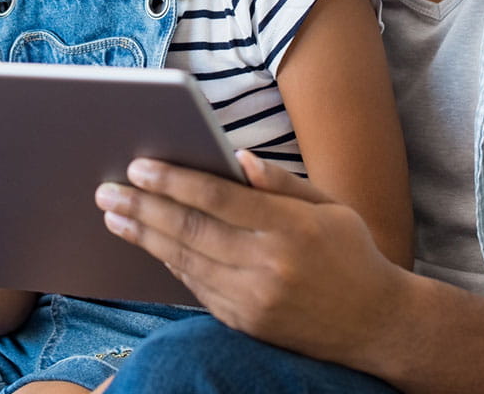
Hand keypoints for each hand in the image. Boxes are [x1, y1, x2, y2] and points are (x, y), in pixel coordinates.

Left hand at [95, 150, 408, 369]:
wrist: (377, 324)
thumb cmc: (352, 253)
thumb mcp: (328, 206)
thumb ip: (281, 183)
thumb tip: (237, 158)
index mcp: (289, 228)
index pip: (218, 198)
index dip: (174, 180)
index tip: (138, 166)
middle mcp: (268, 266)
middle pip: (190, 231)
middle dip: (142, 207)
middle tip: (106, 190)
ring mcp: (253, 300)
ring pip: (185, 262)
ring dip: (143, 237)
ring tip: (113, 215)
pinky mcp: (245, 323)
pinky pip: (196, 288)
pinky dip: (169, 263)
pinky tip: (148, 244)